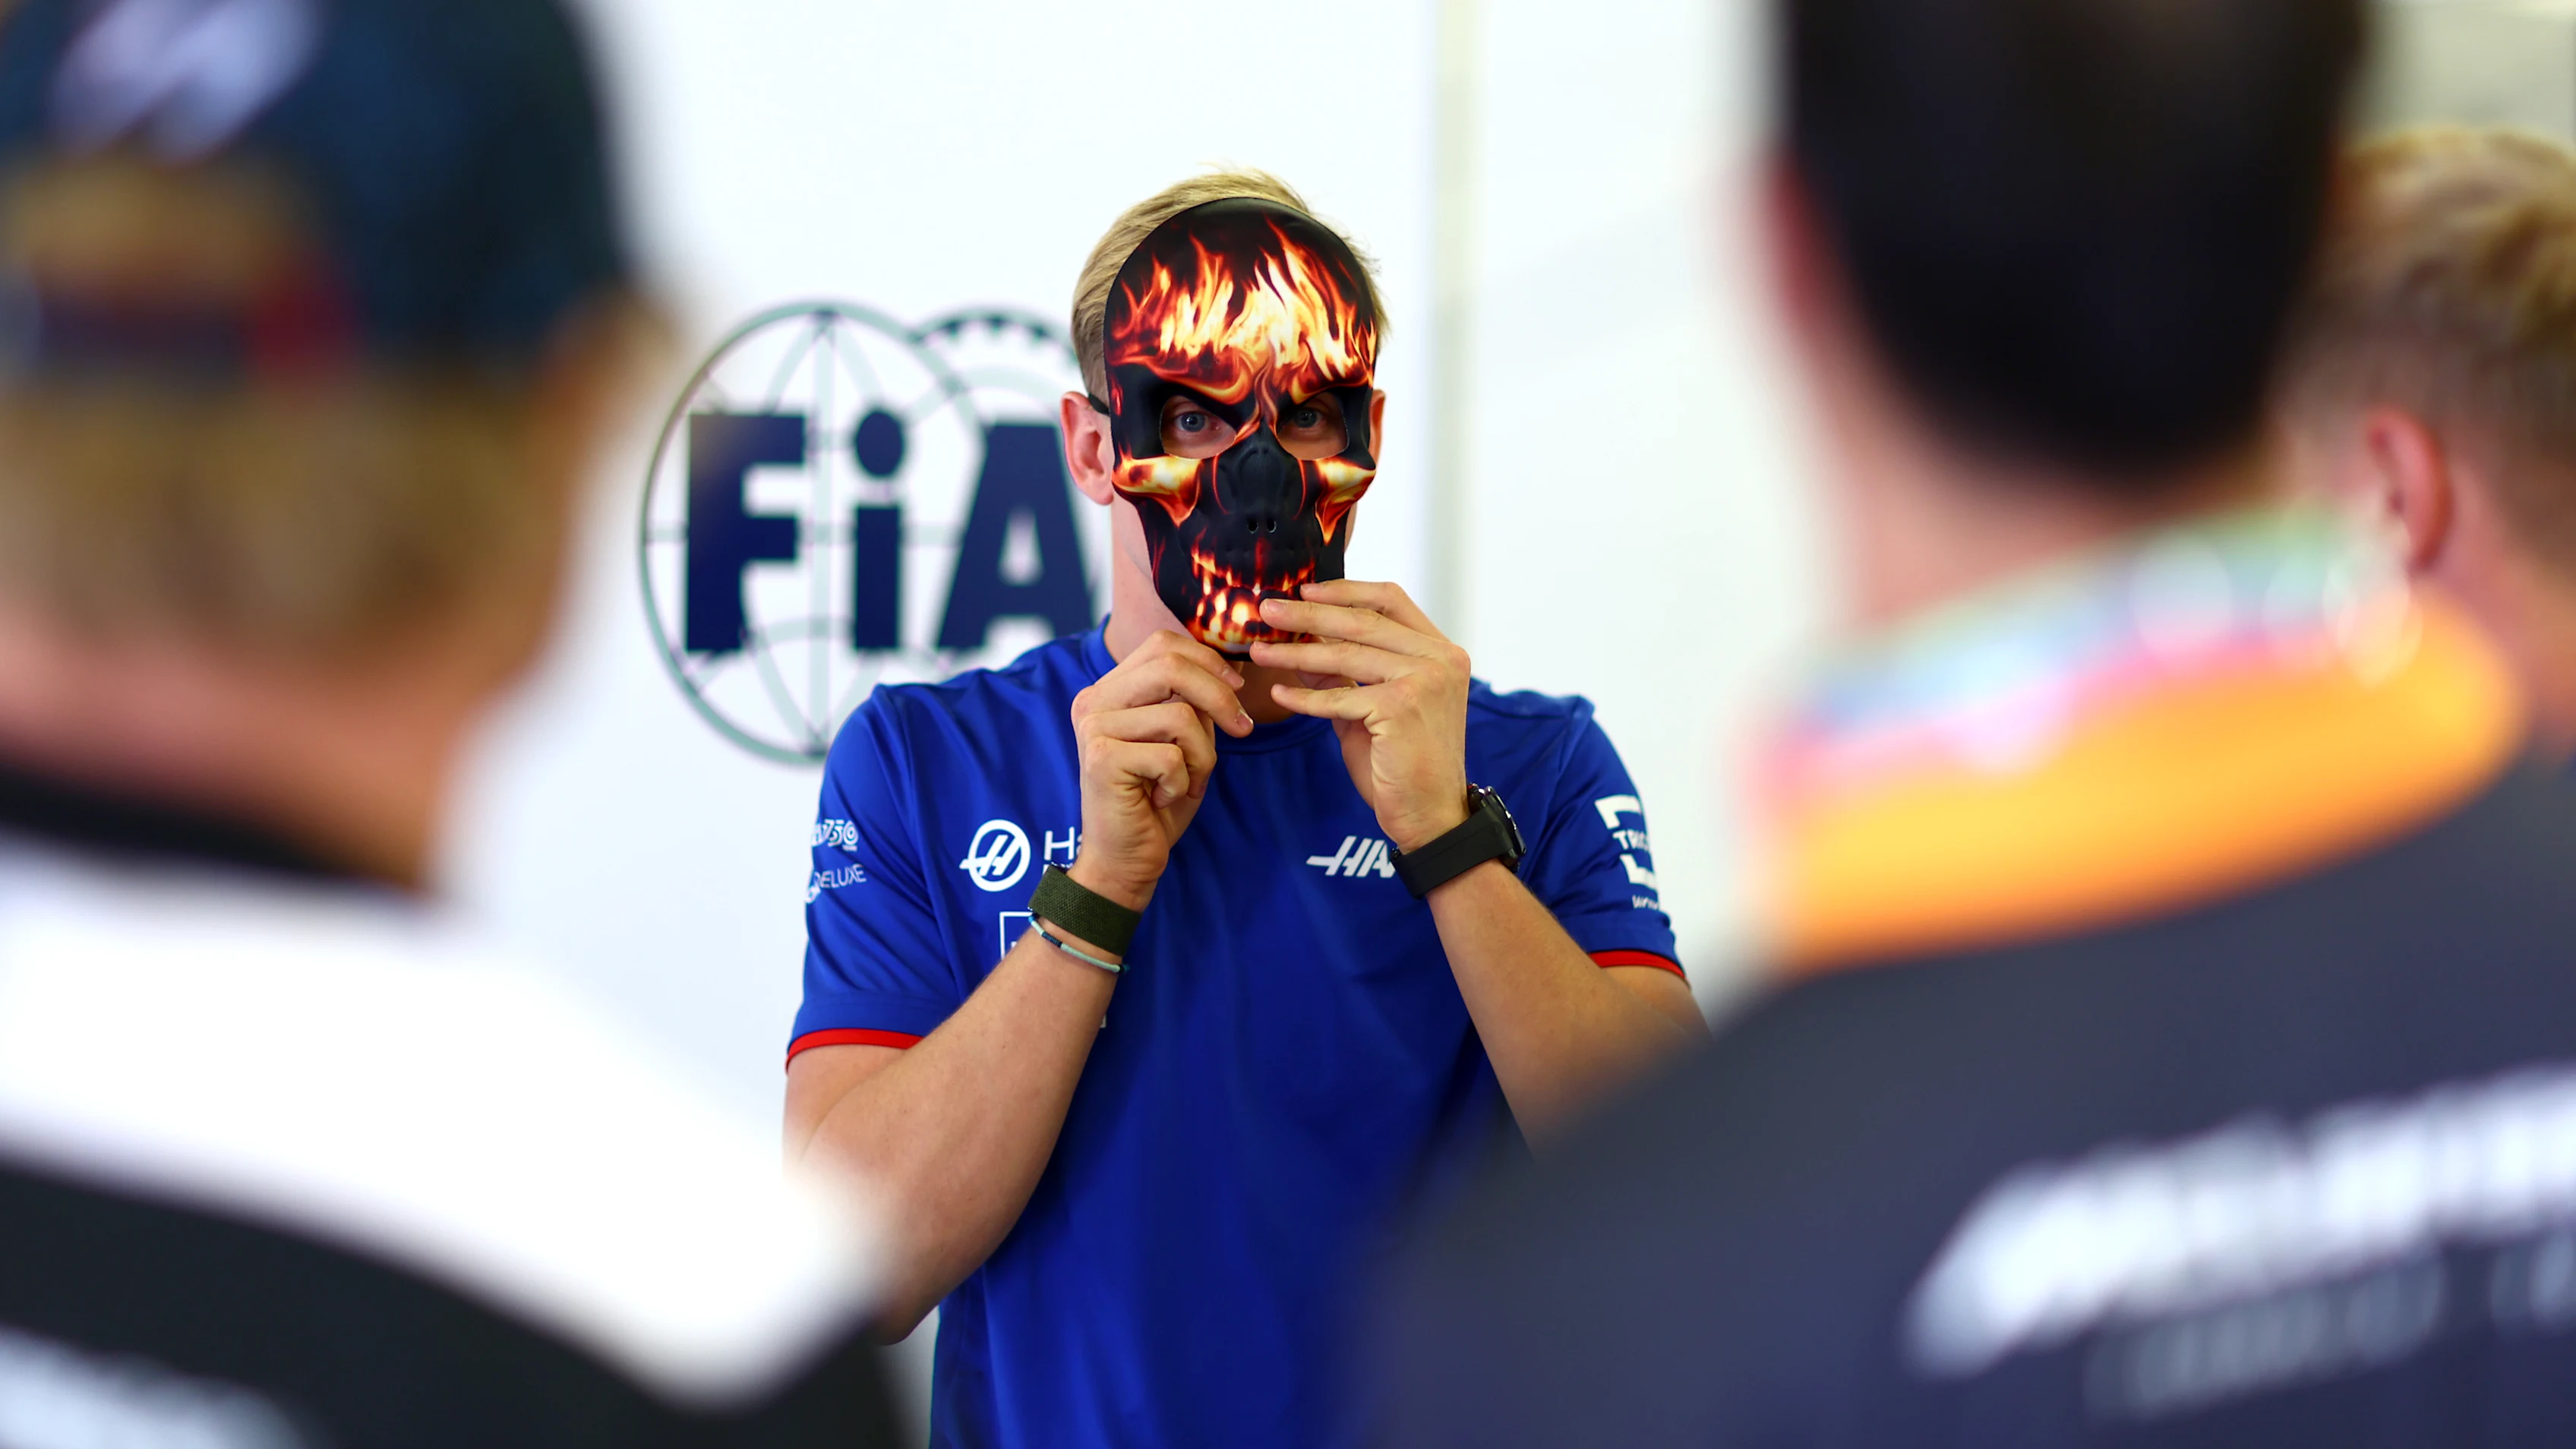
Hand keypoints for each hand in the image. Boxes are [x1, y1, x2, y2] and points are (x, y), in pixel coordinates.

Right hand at [1067, 629, 1253, 910]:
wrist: (1126, 859)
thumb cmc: (1157, 800)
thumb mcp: (1183, 741)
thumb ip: (1194, 702)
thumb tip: (1231, 666)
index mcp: (1110, 690)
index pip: (1163, 644)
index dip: (1209, 660)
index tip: (1237, 690)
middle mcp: (1094, 700)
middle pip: (1171, 665)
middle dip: (1220, 697)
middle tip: (1242, 730)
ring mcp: (1094, 727)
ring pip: (1179, 714)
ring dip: (1202, 755)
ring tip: (1186, 781)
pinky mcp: (1101, 757)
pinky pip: (1171, 755)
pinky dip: (1183, 781)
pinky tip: (1162, 798)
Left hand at [1252, 581, 1470, 852]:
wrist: (1430, 815)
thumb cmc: (1404, 764)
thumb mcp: (1371, 708)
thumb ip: (1344, 674)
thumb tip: (1301, 644)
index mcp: (1441, 650)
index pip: (1390, 600)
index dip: (1344, 591)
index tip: (1304, 591)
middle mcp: (1439, 658)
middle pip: (1361, 621)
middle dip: (1307, 614)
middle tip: (1266, 609)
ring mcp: (1423, 680)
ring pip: (1344, 655)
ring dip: (1294, 653)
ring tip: (1259, 650)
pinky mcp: (1399, 708)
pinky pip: (1337, 696)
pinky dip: (1303, 697)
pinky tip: (1278, 693)